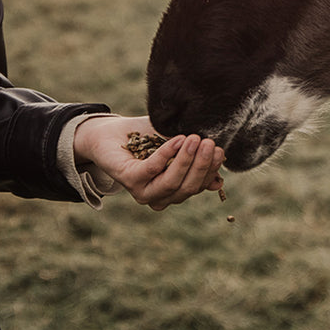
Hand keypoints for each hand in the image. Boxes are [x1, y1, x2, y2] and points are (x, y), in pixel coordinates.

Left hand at [73, 115, 224, 210]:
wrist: (109, 133)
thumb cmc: (145, 138)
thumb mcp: (175, 146)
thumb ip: (194, 160)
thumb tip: (218, 180)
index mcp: (173, 191)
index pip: (198, 186)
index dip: (211, 170)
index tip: (220, 150)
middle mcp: (159, 196)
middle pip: (187, 187)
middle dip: (202, 165)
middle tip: (209, 142)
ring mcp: (143, 191)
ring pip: (172, 182)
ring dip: (186, 160)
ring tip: (195, 138)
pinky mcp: (129, 179)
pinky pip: (152, 169)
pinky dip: (167, 154)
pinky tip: (177, 139)